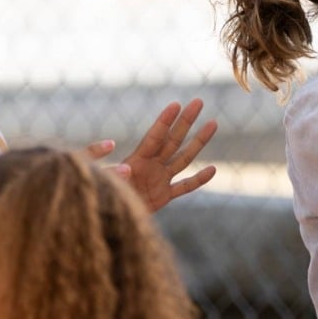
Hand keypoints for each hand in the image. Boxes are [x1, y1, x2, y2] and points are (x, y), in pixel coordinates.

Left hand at [93, 98, 217, 212]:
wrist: (108, 217)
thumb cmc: (104, 196)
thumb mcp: (106, 184)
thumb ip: (115, 176)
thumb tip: (128, 169)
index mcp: (136, 160)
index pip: (154, 137)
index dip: (165, 121)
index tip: (176, 104)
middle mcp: (151, 165)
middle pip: (173, 140)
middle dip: (186, 121)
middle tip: (198, 101)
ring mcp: (160, 179)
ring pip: (184, 158)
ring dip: (198, 142)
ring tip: (213, 123)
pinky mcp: (164, 196)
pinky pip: (184, 187)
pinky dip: (198, 180)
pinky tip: (213, 170)